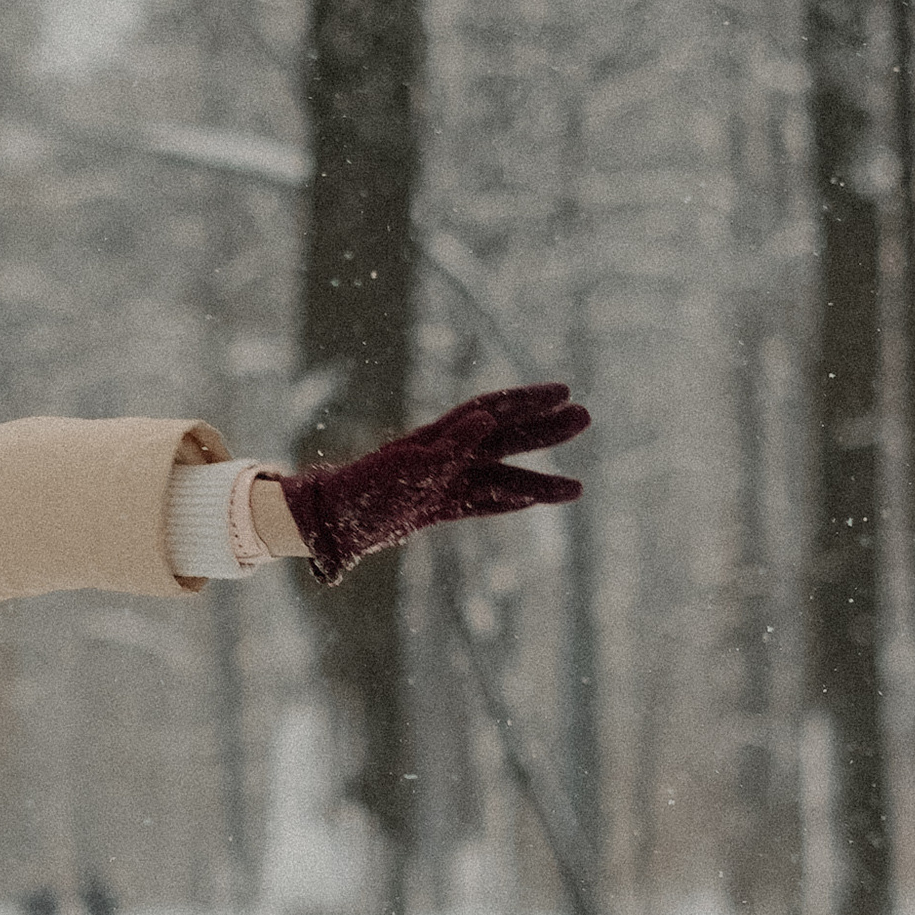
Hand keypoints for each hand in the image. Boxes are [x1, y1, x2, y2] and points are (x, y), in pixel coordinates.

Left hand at [277, 383, 588, 585]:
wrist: (329, 523)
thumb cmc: (363, 493)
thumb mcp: (407, 469)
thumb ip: (448, 447)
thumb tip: (486, 419)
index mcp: (438, 439)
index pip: (491, 411)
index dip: (527, 401)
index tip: (563, 391)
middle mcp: (445, 457)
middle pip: (504, 439)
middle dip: (544, 431)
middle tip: (586, 418)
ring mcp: (443, 483)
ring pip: (501, 478)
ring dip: (539, 482)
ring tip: (578, 489)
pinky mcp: (435, 509)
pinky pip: (481, 505)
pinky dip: (508, 503)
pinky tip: (533, 503)